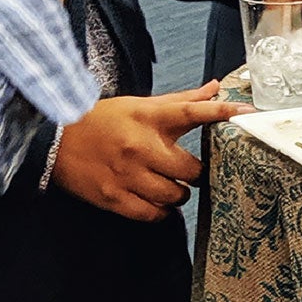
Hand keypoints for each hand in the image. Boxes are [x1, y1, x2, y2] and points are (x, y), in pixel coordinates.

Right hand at [51, 82, 252, 221]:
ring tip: (172, 185)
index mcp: (149, 117)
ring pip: (174, 195)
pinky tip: (157, 202)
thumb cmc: (104, 120)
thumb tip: (216, 87)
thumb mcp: (141, 104)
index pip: (193, 111)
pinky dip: (161, 212)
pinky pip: (152, 214)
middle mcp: (141, 146)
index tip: (247, 113)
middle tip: (193, 171)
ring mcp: (127, 174)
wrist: (54, 140)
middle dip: (198, 173)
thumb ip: (181, 100)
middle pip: (191, 169)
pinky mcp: (114, 197)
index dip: (222, 111)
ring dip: (180, 194)